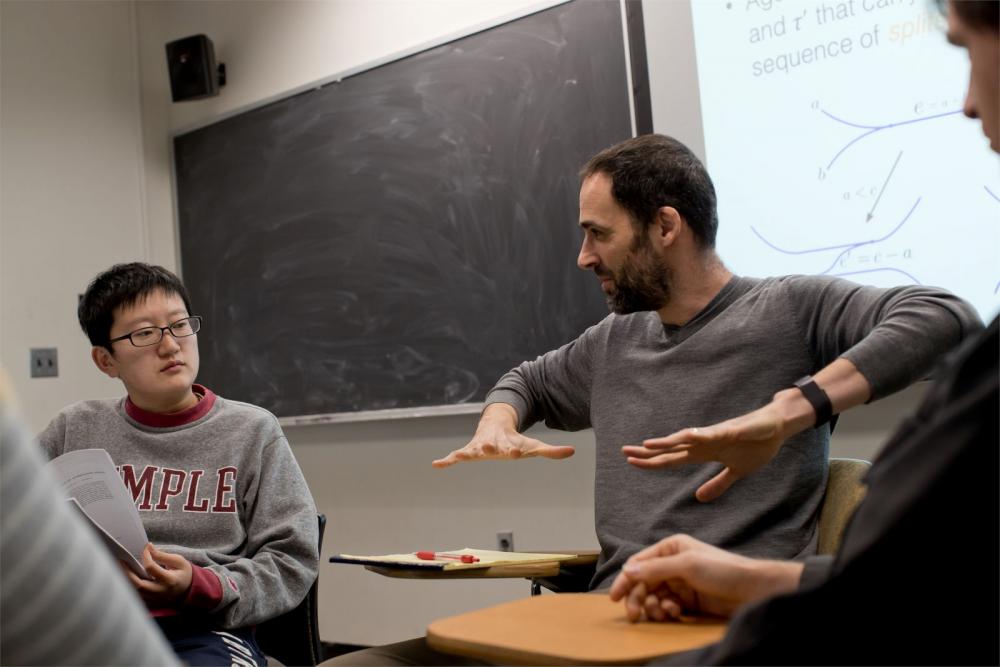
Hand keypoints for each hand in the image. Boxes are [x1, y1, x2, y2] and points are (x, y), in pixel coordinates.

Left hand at [125, 543, 193, 604]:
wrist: (188, 589)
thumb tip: (148, 548)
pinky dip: (129, 586)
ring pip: (135, 591)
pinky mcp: (150, 601)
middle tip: (120, 561)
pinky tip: (126, 577)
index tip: (145, 547)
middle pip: (138, 584)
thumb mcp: (178, 561)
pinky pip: (136, 595)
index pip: (151, 568)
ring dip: (126, 580)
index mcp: (169, 580)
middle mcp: (160, 591)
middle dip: (127, 572)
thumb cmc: (184, 573)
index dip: (146, 556)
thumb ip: (162, 555)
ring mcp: (154, 598)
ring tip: (120, 568)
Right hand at [432, 403, 574, 467]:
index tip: (517, 451)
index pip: (513, 447)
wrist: (496, 423)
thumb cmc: (515, 440)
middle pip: (491, 447)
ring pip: (473, 450)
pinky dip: (447, 460)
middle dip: (490, 448)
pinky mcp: (469, 450)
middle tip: (488, 449)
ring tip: (459, 456)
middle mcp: (493, 444)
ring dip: (467, 453)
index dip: (516, 449)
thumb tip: (573, 451)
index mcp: (509, 444)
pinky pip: (456, 456)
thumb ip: (552, 451)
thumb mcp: (533, 445)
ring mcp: (479, 446)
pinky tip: (436, 465)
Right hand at [608, 534, 802, 622]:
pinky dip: (666, 612)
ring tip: (663, 613)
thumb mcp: (687, 565)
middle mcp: (673, 563)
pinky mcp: (688, 600)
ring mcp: (680, 582)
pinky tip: (675, 614)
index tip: (615, 597)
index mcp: (671, 547)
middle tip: (635, 615)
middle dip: (638, 598)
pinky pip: (667, 606)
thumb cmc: (723, 570)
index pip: (640, 562)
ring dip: (653, 607)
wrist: (752, 590)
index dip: (626, 579)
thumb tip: (627, 570)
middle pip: (644, 582)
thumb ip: (655, 569)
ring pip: (654, 596)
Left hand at [622, 391, 812, 501]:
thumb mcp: (735, 472)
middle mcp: (704, 442)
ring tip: (648, 445)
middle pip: (672, 449)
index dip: (652, 462)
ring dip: (668, 442)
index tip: (631, 463)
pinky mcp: (732, 429)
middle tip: (624, 452)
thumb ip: (717, 484)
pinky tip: (686, 435)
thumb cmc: (756, 445)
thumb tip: (698, 498)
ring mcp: (716, 435)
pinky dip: (699, 434)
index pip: (672, 459)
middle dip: (649, 452)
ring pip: (687, 439)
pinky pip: (713, 433)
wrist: (777, 427)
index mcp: (704, 453)